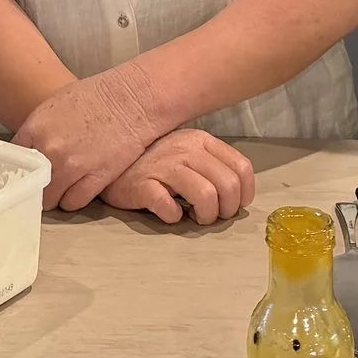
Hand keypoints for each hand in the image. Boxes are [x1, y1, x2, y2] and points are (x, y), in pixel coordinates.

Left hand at [14, 63, 170, 211]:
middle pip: (31, 185)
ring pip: (50, 200)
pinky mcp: (95, 179)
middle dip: (37, 185)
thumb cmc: (98, 96)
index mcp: (37, 127)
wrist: (133, 98)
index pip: (14, 161)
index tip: (25, 174)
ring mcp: (73, 167)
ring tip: (65, 185)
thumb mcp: (57, 104)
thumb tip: (30, 151)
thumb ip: (39, 130)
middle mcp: (51, 149)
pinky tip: (80, 187)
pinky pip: (73, 203)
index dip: (20, 169)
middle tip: (46, 182)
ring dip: (56, 195)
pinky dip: (74, 199)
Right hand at [102, 130, 256, 225]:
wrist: (113, 158)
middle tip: (213, 216)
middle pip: (228, 185)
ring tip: (196, 218)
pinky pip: (168, 206)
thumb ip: (211, 164)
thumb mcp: (187, 151)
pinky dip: (174, 217)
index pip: (241, 167)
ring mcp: (164, 166)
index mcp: (201, 140)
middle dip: (227, 209)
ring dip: (206, 215)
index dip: (245, 193)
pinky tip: (170, 214)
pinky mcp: (143, 185)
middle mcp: (186, 149)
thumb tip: (237, 193)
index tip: (236, 205)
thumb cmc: (155, 159)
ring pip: (206, 195)